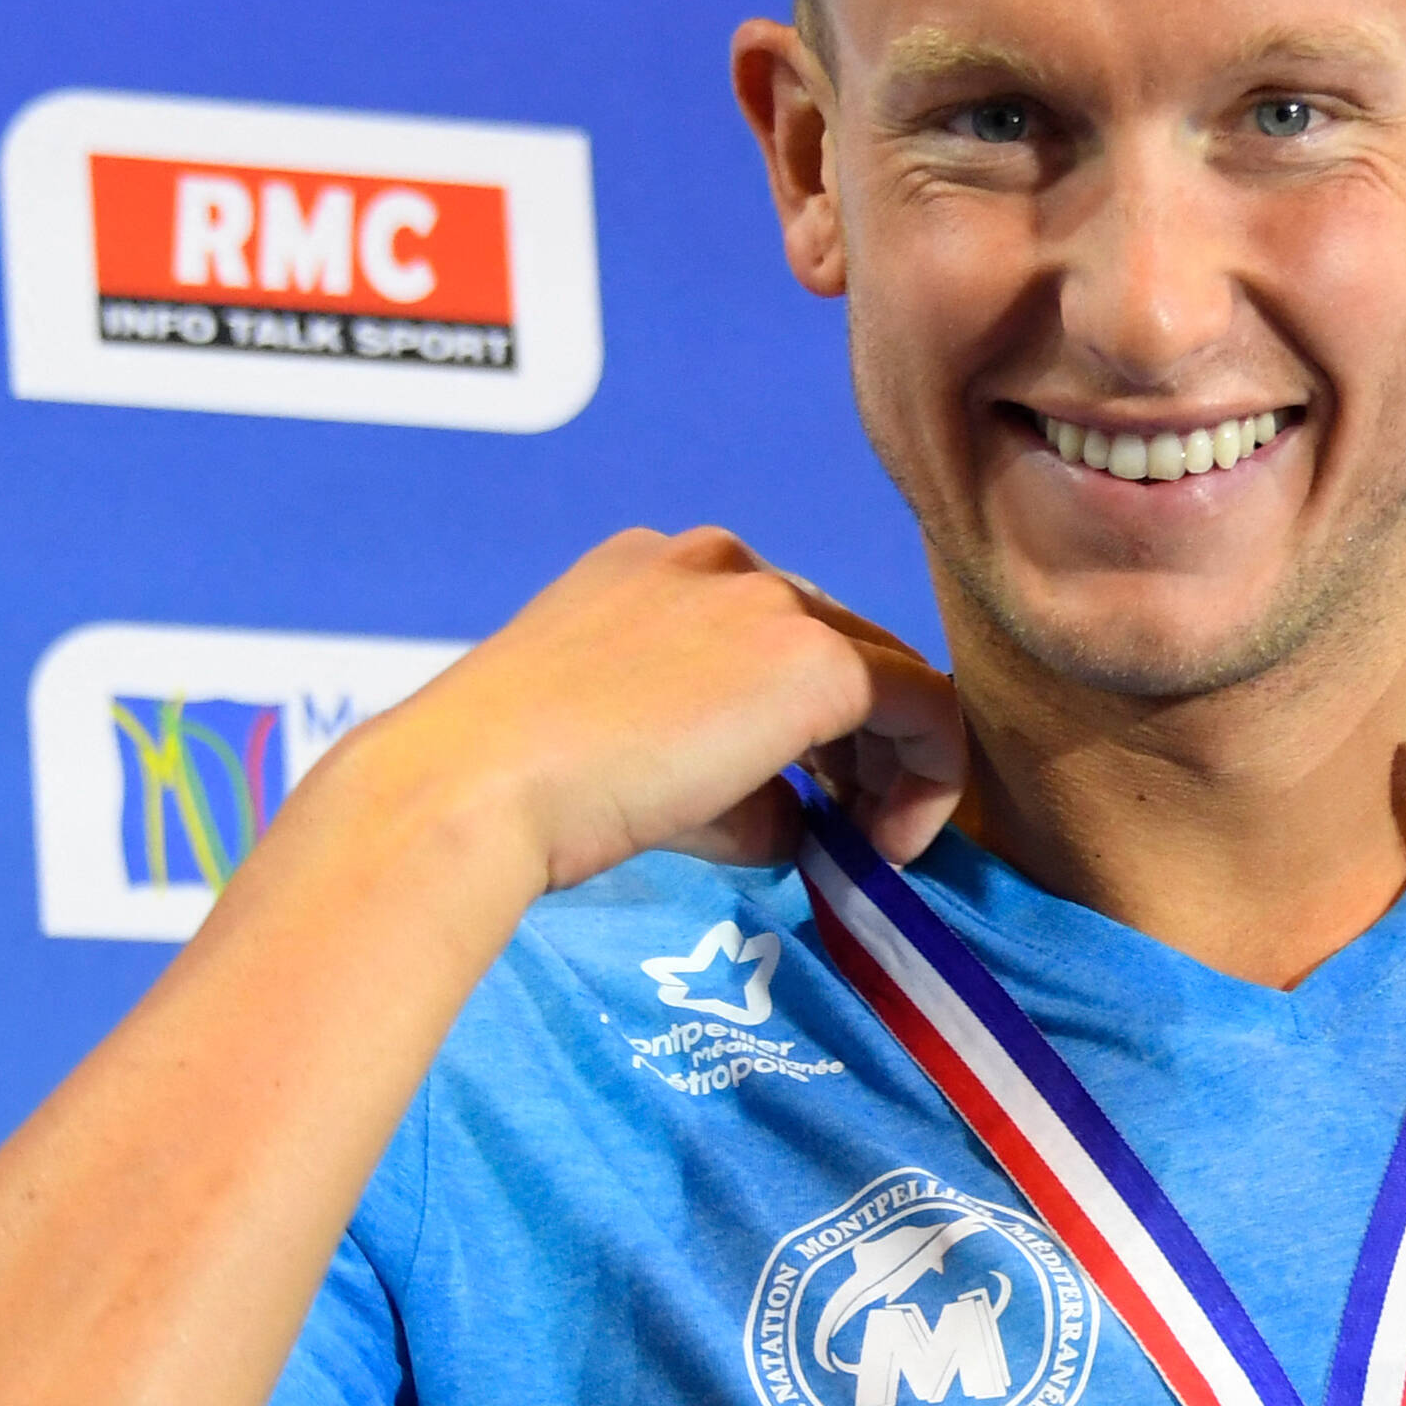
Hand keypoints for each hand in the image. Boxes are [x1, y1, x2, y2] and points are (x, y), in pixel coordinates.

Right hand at [312, 527, 968, 904]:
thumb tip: (798, 823)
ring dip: (892, 760)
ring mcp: (771, 601)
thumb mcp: (627, 760)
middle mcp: (719, 561)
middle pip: (840, 642)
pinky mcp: (816, 662)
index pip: (773, 630)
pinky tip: (890, 843)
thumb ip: (726, 779)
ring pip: (888, 672)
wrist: (476, 787)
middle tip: (850, 826)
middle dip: (856, 742)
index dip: (808, 723)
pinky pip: (925, 709)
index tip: (807, 795)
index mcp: (657, 568)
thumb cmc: (518, 789)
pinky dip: (929, 777)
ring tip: (873, 840)